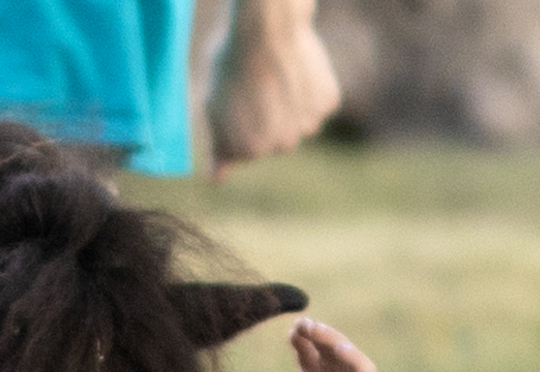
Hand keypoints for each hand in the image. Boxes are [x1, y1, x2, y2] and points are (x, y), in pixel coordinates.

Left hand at [207, 0, 341, 173]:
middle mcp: (280, 146)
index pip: (244, 148)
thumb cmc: (231, 60)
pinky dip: (309, 89)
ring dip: (289, 105)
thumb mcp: (212, 103)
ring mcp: (308, 125)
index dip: (238, 120)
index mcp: (248, 150)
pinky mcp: (327, 103)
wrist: (266, 25)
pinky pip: (317, 102)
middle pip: (274, 138)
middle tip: (256, 83)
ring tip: (276, 74)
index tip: (235, 97)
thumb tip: (216, 179)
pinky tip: (296, 70)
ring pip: (298, 121)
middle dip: (266, 117)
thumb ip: (218, 143)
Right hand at [292, 318, 380, 371]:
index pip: (362, 370)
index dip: (352, 357)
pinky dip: (301, 349)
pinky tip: (291, 336)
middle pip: (341, 354)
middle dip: (328, 339)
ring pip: (324, 354)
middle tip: (310, 326)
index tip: (338, 347)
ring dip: (313, 337)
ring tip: (299, 325)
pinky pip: (307, 363)